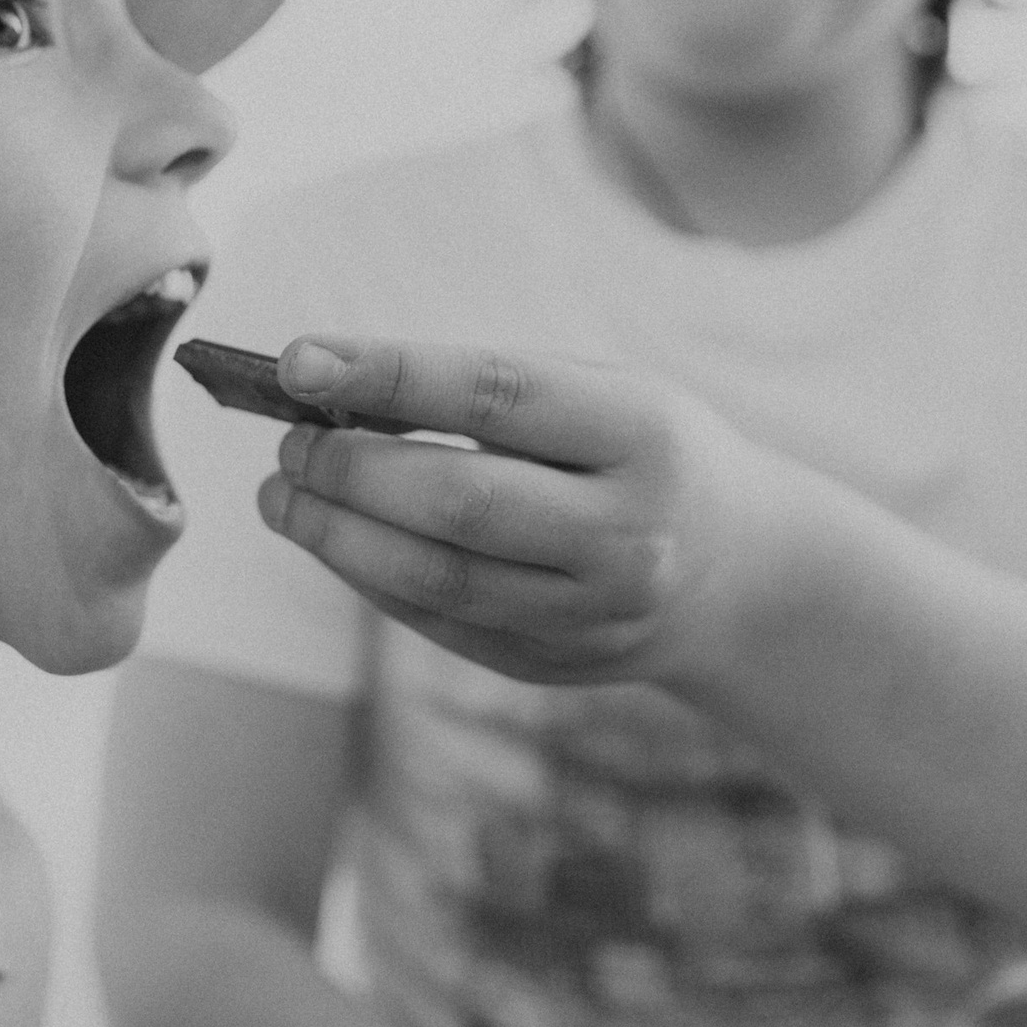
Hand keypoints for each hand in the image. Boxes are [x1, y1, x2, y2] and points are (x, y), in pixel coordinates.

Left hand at [254, 334, 783, 687]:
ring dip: (336, 535)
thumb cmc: (642, 451)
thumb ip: (485, 390)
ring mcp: (595, 613)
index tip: (299, 361)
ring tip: (282, 495)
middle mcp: (627, 531)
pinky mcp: (559, 666)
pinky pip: (440, 623)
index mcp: (642, 433)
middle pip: (458, 502)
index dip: (388, 377)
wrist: (743, 573)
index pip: (497, 397)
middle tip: (287, 442)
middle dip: (348, 469)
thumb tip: (332, 390)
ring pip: (436, 578)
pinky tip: (334, 540)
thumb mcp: (601, 393)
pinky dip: (370, 578)